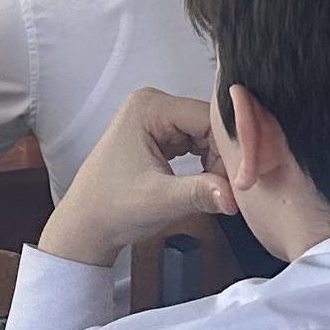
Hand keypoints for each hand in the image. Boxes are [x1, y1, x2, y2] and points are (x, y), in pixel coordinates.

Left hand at [41, 89, 231, 269]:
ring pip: (208, 133)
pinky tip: (210, 182)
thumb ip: (200, 193)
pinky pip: (197, 140)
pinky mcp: (160, 133)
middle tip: (235, 188)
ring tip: (221, 188)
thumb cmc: (110, 208)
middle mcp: (153, 105)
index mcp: (149, 108)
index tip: (243, 177)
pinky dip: (208, 161)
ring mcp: (156, 118)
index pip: (210, 117)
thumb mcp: (160, 201)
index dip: (231, 147)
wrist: (86, 224)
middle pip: (211, 123)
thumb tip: (234, 195)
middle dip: (226, 155)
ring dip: (218, 160)